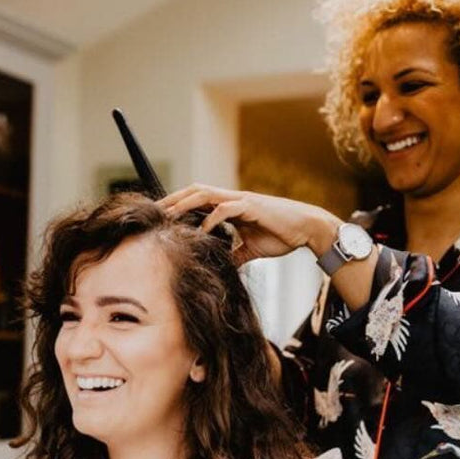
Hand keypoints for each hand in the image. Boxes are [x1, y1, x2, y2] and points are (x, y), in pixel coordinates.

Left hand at [158, 184, 338, 265]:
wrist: (306, 230)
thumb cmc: (281, 235)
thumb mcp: (250, 249)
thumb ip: (233, 254)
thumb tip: (219, 268)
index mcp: (229, 206)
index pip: (197, 200)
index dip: (177, 205)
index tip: (159, 218)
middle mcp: (232, 199)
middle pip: (194, 191)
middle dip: (173, 199)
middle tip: (153, 212)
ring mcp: (241, 201)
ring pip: (206, 194)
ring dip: (185, 203)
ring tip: (168, 215)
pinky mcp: (252, 207)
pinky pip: (226, 209)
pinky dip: (212, 218)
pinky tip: (202, 230)